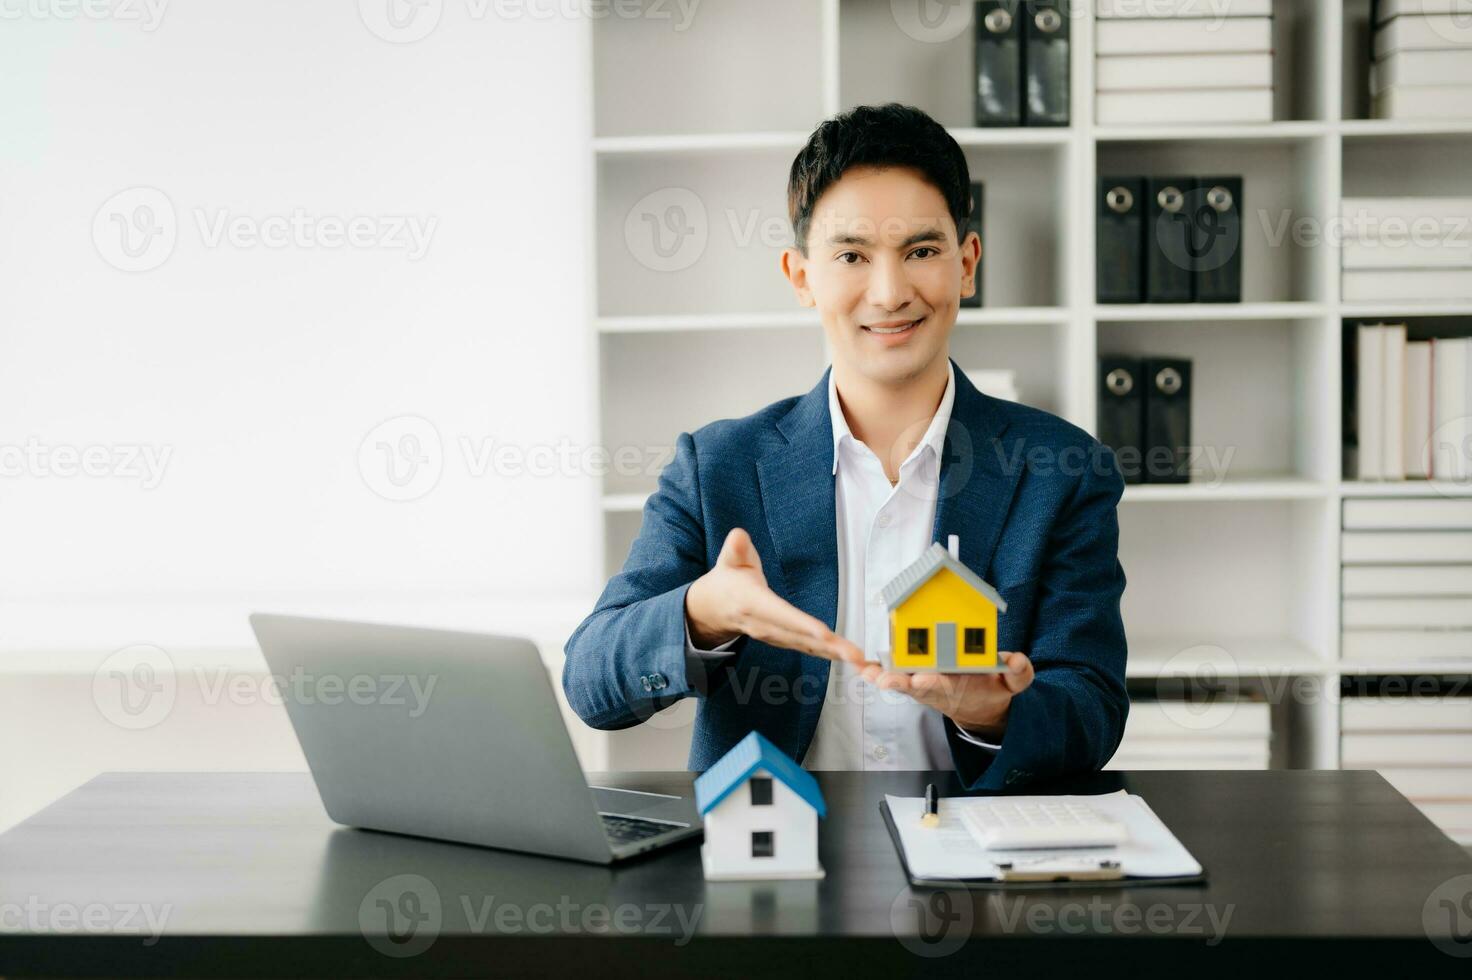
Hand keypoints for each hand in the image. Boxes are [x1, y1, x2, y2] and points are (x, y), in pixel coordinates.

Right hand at [685, 528, 875, 665]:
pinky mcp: (784, 641)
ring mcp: (774, 637)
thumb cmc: (727, 582)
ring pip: (807, 646)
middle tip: (855, 653)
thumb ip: (736, 548)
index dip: (802, 624)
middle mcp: (765, 625)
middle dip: (829, 645)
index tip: (823, 632)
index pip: (780, 614)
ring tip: (859, 658)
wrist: (713, 609)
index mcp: (753, 603)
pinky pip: (808, 649)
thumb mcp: (728, 560)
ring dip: (835, 653)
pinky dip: (830, 655)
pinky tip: (849, 658)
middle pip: (800, 636)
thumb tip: (739, 536)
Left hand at [859, 652, 1033, 739]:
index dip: (933, 683)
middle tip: (883, 680)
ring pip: (897, 680)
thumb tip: (1018, 660)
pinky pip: (890, 673)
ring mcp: (920, 683)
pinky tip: (857, 663)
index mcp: (956, 686)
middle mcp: (934, 686)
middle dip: (898, 683)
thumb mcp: (1011, 684)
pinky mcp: (910, 678)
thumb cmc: (990, 690)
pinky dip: (874, 669)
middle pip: (913, 685)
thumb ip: (1018, 674)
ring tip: (862, 669)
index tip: (922, 680)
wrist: (977, 705)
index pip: (944, 685)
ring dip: (878, 675)